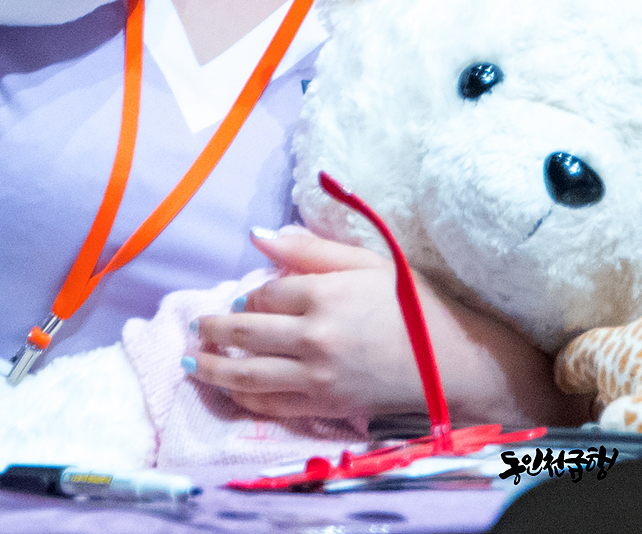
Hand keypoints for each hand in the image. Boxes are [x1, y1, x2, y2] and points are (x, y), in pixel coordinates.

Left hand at [187, 226, 408, 427]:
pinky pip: (273, 407)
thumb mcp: (364, 261)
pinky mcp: (326, 407)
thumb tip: (258, 235)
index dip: (249, 297)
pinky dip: (245, 400)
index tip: (242, 299)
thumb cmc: (410, 303)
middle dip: (214, 331)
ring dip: (214, 369)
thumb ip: (309, 249)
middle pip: (246, 334)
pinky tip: (230, 393)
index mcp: (323, 294)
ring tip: (191, 361)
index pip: (265, 295)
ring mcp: (317, 377)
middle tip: (195, 326)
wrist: (450, 360)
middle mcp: (314, 337)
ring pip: (249, 376)